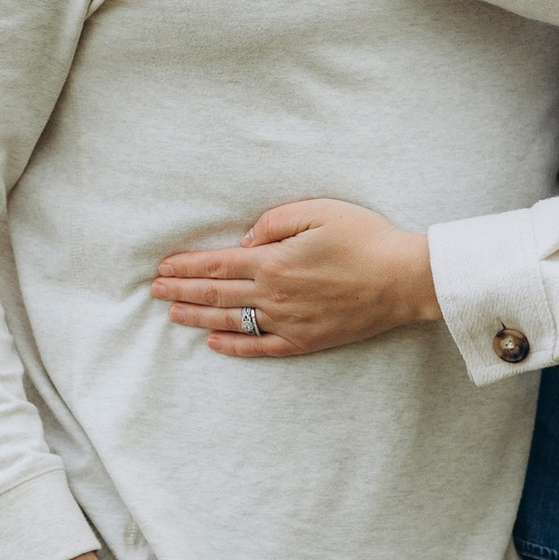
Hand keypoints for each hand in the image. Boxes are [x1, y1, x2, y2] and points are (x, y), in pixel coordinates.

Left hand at [151, 200, 439, 356]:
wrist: (403, 279)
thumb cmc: (365, 238)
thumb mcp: (318, 211)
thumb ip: (274, 223)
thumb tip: (244, 241)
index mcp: (273, 261)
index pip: (216, 265)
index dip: (186, 267)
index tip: (163, 268)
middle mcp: (274, 295)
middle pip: (216, 295)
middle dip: (181, 292)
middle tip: (155, 291)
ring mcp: (288, 321)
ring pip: (231, 322)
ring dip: (198, 318)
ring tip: (173, 315)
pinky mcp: (306, 340)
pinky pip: (261, 347)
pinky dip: (234, 347)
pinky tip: (215, 343)